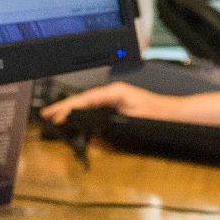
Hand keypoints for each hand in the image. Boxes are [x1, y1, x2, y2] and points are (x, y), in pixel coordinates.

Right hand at [39, 82, 177, 124]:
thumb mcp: (134, 119)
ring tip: (54, 116)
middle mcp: (113, 92)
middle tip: (46, 114)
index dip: (70, 106)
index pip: (87, 98)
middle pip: (83, 99)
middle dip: (64, 106)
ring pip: (87, 103)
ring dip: (71, 109)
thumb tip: (93, 128)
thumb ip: (112, 122)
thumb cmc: (158, 114)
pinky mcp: (116, 104)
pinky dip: (81, 112)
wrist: (173, 114)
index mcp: (115, 91)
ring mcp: (114, 97)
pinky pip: (94, 107)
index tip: (56, 113)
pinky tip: (73, 118)